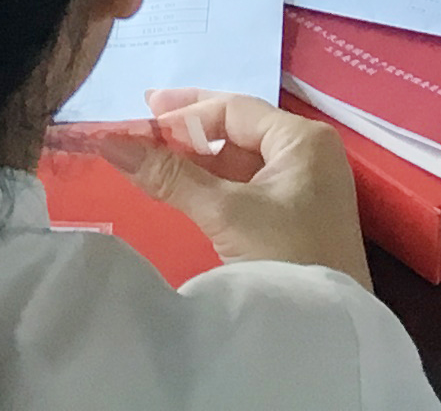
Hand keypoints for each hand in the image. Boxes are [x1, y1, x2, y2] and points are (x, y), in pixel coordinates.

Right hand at [95, 89, 375, 286]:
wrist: (328, 330)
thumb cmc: (285, 257)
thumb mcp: (226, 213)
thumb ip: (170, 175)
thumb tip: (112, 143)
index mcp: (303, 139)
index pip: (235, 110)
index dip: (185, 114)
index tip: (141, 119)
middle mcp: (308, 153)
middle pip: (239, 128)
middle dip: (191, 127)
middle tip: (145, 118)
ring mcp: (305, 185)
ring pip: (243, 159)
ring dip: (201, 157)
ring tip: (156, 154)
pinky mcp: (297, 215)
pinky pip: (250, 185)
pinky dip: (216, 182)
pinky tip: (187, 185)